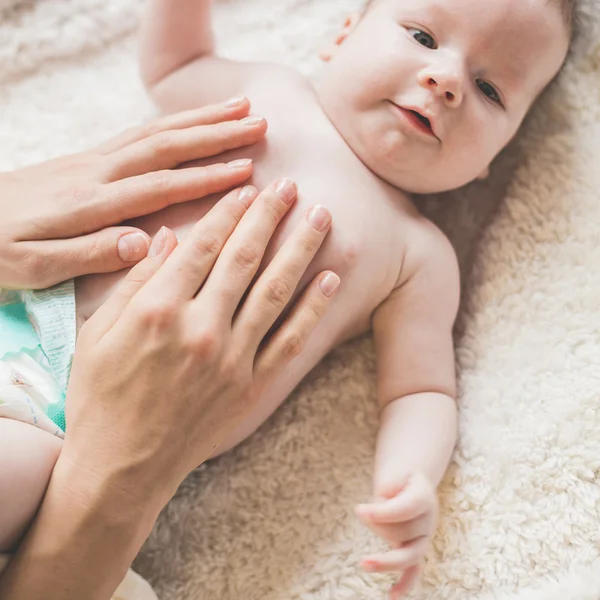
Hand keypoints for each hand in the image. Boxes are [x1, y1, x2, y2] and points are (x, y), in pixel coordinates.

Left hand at [0, 96, 264, 288]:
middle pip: (164, 146)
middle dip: (215, 133)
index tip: (247, 171)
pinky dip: (170, 123)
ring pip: (154, 132)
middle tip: (258, 122)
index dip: (205, 177)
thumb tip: (145, 243)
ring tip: (237, 107)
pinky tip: (189, 123)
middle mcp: (96, 173)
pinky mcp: (85, 159)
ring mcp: (91, 161)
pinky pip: (136, 134)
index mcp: (90, 203)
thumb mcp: (34, 266)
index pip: (160, 186)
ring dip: (198, 120)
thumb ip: (90, 253)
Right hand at [63, 178, 338, 503]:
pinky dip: (312, 308)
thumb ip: (136, 283)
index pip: (203, 248)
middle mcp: (200, 329)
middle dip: (269, 217)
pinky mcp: (251, 385)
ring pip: (275, 291)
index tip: (248, 189)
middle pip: (244, 259)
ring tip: (321, 216)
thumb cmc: (102, 398)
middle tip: (290, 185)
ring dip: (300, 249)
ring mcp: (232, 358)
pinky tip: (330, 278)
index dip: (228, 213)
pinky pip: (290, 340)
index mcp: (159, 310)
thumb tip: (168, 240)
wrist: (123, 466)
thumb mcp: (99, 335)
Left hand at [355, 472, 437, 598]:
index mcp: (424, 497)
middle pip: (404, 532)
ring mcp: (424, 537)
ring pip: (407, 554)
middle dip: (380, 526)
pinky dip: (405, 584)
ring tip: (363, 562)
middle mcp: (428, 520)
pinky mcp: (416, 549)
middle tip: (359, 512)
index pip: (405, 509)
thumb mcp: (393, 474)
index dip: (382, 513)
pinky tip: (392, 595)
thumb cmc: (397, 478)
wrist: (409, 482)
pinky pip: (414, 570)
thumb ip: (388, 487)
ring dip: (385, 556)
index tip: (358, 510)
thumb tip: (380, 503)